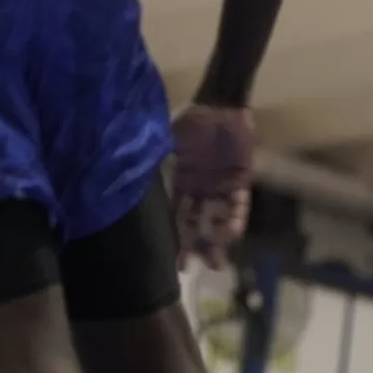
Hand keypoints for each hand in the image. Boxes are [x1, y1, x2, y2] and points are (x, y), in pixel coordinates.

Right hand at [170, 102, 254, 266]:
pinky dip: (235, 219)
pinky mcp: (241, 181)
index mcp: (181, 181)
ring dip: (217, 240)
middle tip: (195, 269)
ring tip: (217, 262)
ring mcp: (221, 187)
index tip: (173, 261)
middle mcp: (200, 189)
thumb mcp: (170, 136)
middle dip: (197, 246)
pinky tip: (232, 235)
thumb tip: (131, 167)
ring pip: (218, 219)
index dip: (175, 237)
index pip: (176, 214)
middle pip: (197, 223)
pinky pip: (239, 205)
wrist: (222, 103)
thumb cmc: (193, 118)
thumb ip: (157, 155)